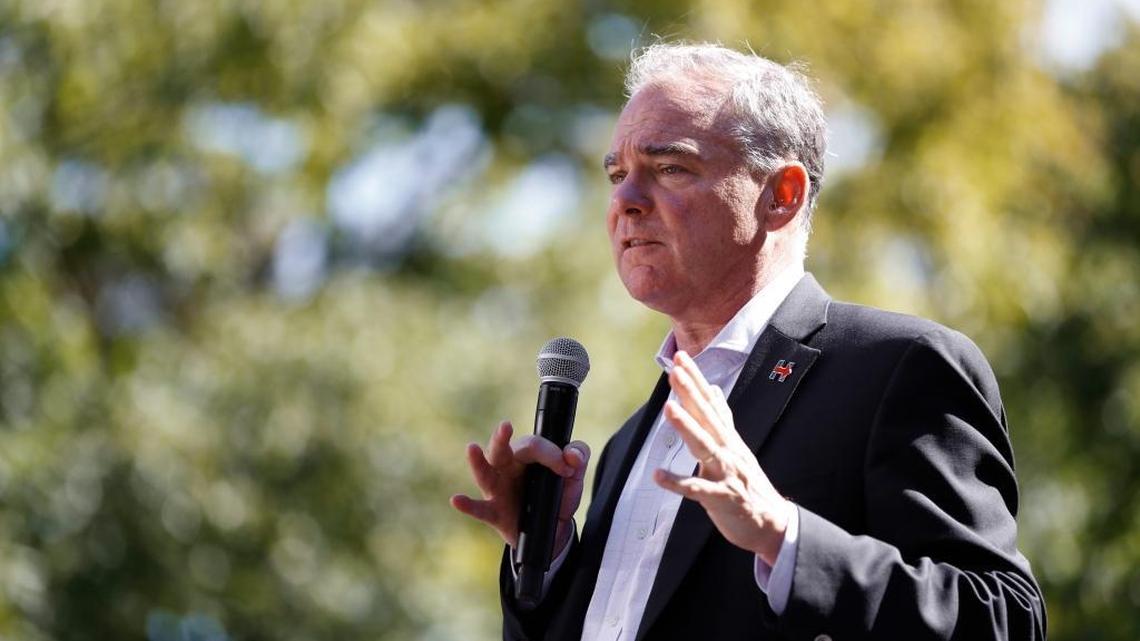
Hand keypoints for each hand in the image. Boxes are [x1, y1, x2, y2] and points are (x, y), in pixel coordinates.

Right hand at [451, 420, 590, 554]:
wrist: (554, 529)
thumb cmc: (557, 494)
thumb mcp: (574, 475)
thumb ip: (579, 456)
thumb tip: (573, 455)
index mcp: (525, 455)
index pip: (533, 446)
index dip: (552, 455)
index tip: (568, 469)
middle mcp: (507, 468)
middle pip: (501, 450)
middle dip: (502, 438)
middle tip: (506, 426)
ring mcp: (498, 490)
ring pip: (486, 474)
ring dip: (478, 462)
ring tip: (472, 448)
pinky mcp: (495, 513)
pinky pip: (479, 509)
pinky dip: (467, 505)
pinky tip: (457, 500)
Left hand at [654, 351, 790, 564]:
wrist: (772, 523)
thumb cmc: (749, 484)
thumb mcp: (736, 446)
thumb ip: (722, 419)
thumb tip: (714, 390)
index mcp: (728, 438)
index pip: (709, 403)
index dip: (695, 380)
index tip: (681, 357)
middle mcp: (728, 450)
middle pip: (707, 417)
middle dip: (691, 393)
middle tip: (675, 370)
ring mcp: (726, 473)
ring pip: (704, 447)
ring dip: (687, 427)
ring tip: (669, 408)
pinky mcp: (722, 498)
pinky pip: (697, 490)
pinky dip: (678, 483)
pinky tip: (659, 476)